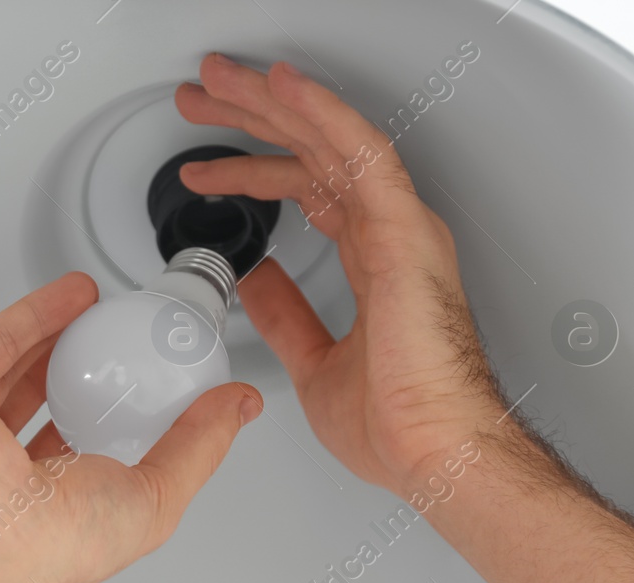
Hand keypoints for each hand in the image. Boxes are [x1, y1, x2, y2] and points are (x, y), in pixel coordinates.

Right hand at [0, 271, 261, 582]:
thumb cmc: (47, 544)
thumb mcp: (155, 500)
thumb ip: (198, 448)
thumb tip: (237, 408)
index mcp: (54, 513)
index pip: (90, 462)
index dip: (124, 425)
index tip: (158, 394)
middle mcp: (7, 476)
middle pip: (53, 410)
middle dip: (89, 377)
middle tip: (127, 347)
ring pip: (19, 370)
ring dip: (63, 337)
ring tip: (104, 312)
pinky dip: (34, 314)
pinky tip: (71, 296)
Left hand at [175, 54, 507, 497]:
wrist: (432, 452)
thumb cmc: (397, 426)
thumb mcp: (314, 363)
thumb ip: (288, 317)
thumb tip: (258, 282)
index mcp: (373, 261)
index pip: (307, 191)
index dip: (254, 168)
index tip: (205, 164)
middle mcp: (388, 234)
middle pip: (311, 153)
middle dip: (252, 120)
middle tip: (200, 97)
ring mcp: (398, 228)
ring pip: (328, 140)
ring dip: (272, 103)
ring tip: (220, 79)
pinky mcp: (401, 233)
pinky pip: (359, 153)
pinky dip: (321, 112)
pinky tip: (283, 85)